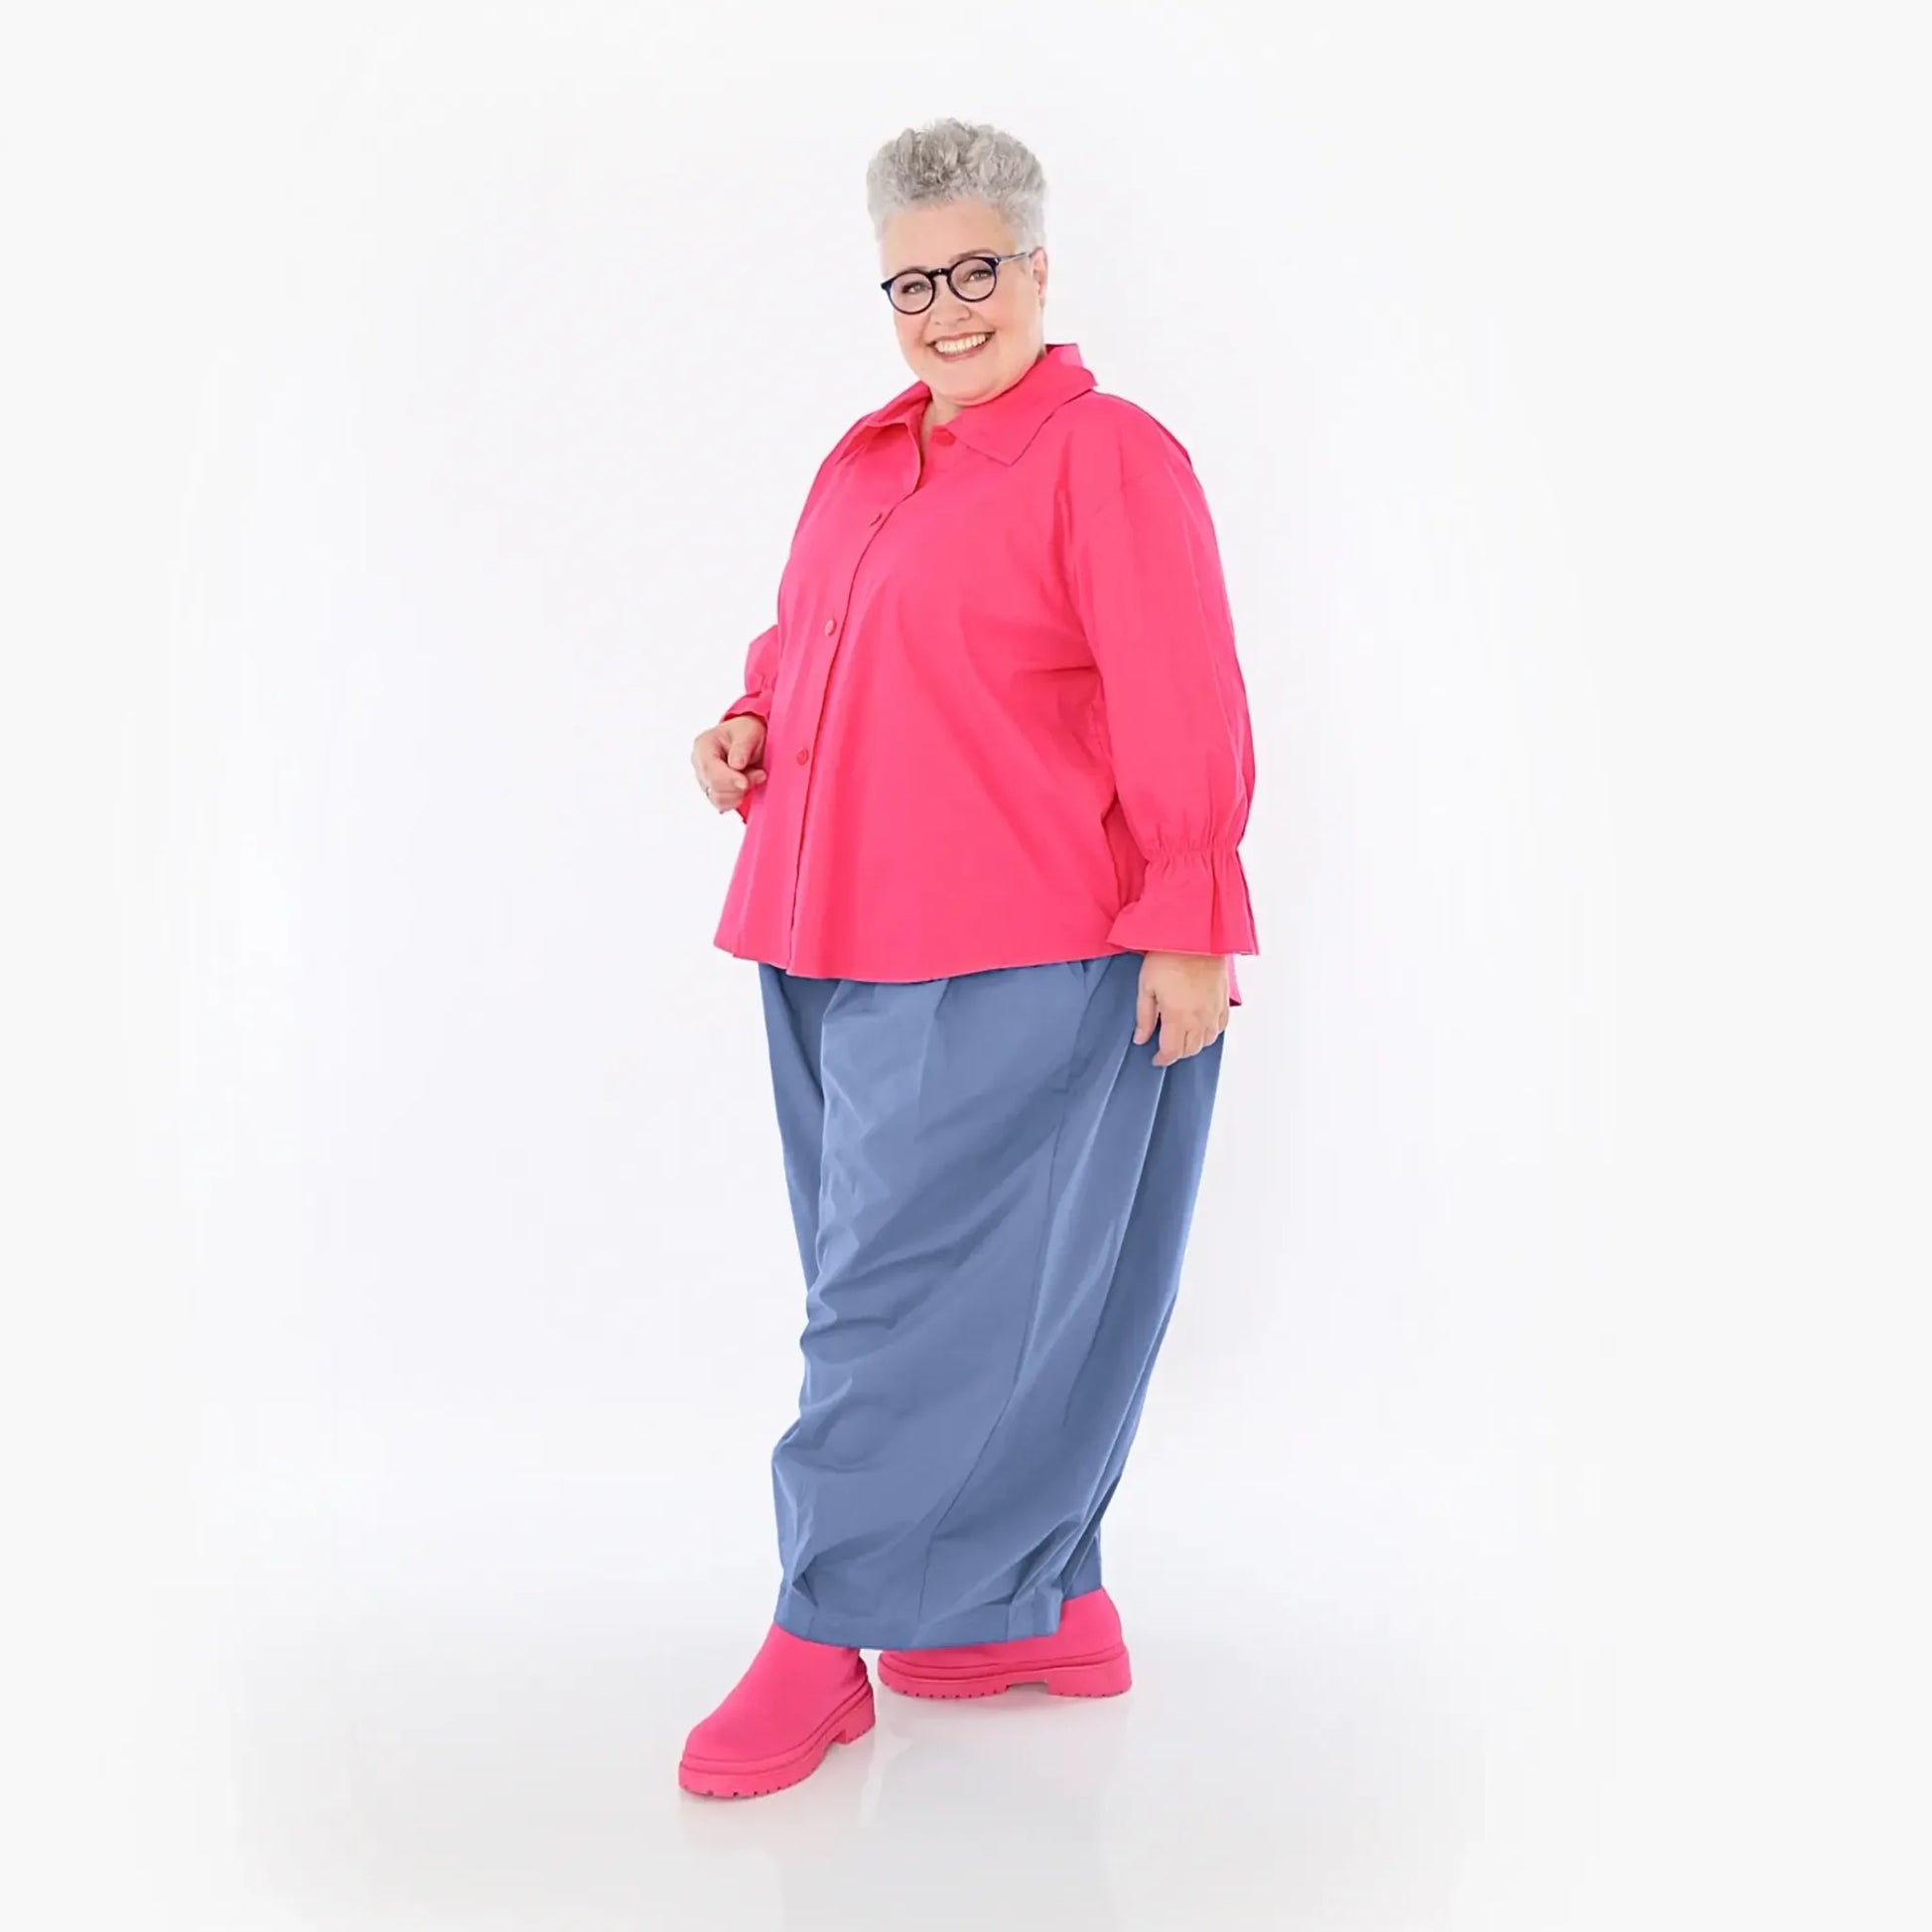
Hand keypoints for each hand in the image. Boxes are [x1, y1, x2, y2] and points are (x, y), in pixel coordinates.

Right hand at [691, 714, 767, 813]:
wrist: (748, 740)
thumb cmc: (746, 733)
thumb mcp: (749, 732)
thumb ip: (742, 747)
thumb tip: (736, 765)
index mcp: (703, 745)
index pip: (709, 768)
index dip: (728, 779)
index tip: (745, 783)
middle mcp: (699, 764)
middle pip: (713, 787)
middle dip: (739, 785)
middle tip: (760, 774)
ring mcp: (704, 780)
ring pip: (718, 799)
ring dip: (740, 793)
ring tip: (755, 777)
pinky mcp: (713, 792)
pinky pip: (723, 805)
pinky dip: (738, 800)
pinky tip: (746, 787)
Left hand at [1133, 951, 1229, 1065]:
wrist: (1196, 935)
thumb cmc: (1168, 956)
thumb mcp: (1146, 986)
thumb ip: (1144, 1016)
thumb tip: (1141, 1039)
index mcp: (1178, 1017)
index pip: (1172, 1051)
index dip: (1163, 1059)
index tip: (1156, 1059)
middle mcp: (1199, 1018)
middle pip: (1191, 1049)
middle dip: (1177, 1053)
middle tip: (1166, 1047)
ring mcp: (1214, 1010)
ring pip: (1208, 1041)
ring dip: (1194, 1044)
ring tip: (1182, 1037)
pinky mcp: (1224, 1000)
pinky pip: (1220, 1026)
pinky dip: (1211, 1032)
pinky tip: (1202, 1027)